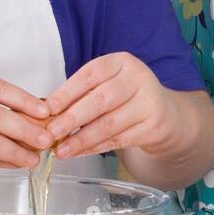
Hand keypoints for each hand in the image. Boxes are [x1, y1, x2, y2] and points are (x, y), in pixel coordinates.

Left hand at [44, 52, 180, 159]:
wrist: (165, 114)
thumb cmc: (127, 97)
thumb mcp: (108, 85)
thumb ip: (83, 94)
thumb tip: (48, 113)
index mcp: (121, 62)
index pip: (90, 74)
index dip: (67, 92)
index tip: (48, 108)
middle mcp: (137, 78)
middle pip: (99, 100)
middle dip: (71, 119)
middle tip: (50, 133)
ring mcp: (148, 102)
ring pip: (109, 124)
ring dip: (81, 139)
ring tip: (61, 150)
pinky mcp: (153, 126)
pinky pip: (119, 140)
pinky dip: (96, 148)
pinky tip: (80, 152)